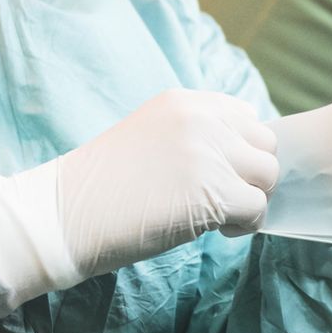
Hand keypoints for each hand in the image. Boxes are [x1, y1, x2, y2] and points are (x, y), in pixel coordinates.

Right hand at [56, 89, 278, 275]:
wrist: (64, 215)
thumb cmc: (102, 188)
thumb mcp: (151, 138)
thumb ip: (194, 137)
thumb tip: (242, 161)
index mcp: (184, 102)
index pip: (246, 116)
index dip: (240, 151)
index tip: (216, 174)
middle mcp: (202, 119)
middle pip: (265, 145)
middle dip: (250, 175)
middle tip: (219, 198)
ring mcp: (209, 153)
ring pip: (267, 176)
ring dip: (250, 200)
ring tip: (217, 215)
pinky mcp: (214, 192)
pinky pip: (257, 209)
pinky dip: (243, 226)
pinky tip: (213, 230)